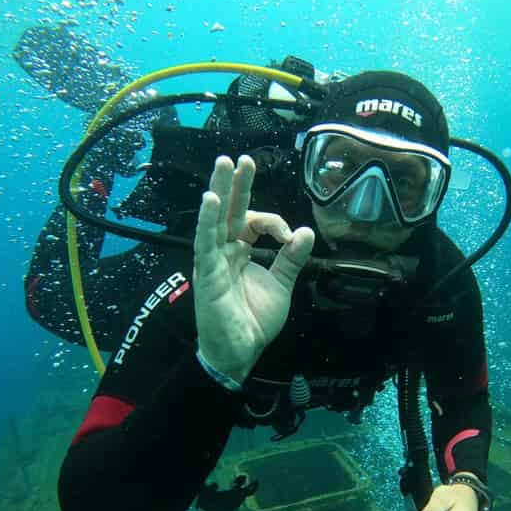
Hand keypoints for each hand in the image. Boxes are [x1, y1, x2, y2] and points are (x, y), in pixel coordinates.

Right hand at [193, 155, 314, 382]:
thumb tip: (306, 231)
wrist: (241, 351)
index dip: (273, 221)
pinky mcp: (206, 272)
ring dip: (219, 190)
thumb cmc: (254, 320)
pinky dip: (207, 220)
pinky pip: (205, 241)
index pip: (251, 221)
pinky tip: (211, 200)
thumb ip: (291, 258)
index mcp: (239, 251)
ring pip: (214, 218)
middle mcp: (223, 251)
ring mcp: (212, 259)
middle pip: (228, 210)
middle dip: (235, 183)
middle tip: (239, 158)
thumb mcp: (281, 285)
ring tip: (224, 164)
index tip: (288, 236)